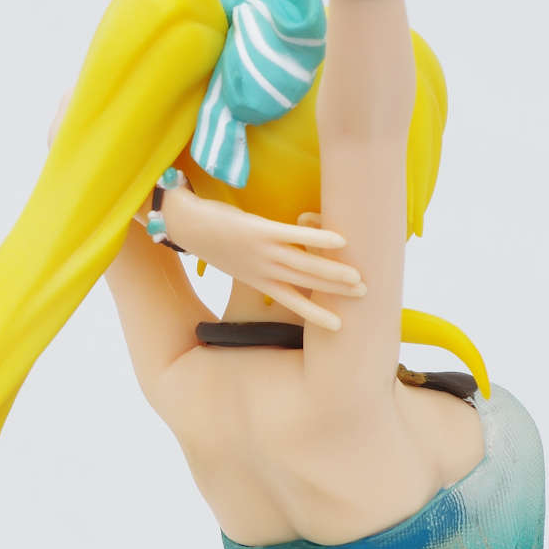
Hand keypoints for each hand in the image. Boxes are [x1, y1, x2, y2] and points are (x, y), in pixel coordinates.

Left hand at [165, 184, 363, 331]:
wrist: (184, 222)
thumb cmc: (212, 238)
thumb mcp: (236, 258)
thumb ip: (259, 262)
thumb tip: (280, 261)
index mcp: (258, 279)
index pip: (291, 301)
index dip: (315, 315)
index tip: (339, 326)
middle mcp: (263, 270)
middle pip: (306, 284)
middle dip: (335, 291)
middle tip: (364, 295)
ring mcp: (261, 251)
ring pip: (304, 265)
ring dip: (333, 271)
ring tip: (358, 277)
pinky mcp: (258, 230)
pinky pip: (293, 235)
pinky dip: (317, 237)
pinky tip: (339, 239)